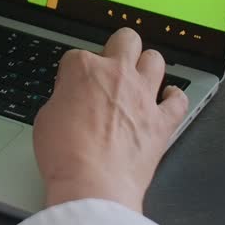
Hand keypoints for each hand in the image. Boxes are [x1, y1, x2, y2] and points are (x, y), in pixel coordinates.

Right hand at [33, 28, 189, 212]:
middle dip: (118, 48)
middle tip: (112, 64)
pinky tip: (168, 100)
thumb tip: (70, 101)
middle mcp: (117, 74)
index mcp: (83, 69)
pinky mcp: (161, 121)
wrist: (92, 185)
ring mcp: (143, 95)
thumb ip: (62, 99)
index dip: (74, 73)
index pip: (77, 56)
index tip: (73, 87)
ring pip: (155, 59)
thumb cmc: (66, 155)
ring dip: (147, 66)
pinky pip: (178, 100)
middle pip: (125, 40)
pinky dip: (174, 98)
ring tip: (140, 78)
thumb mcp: (45, 118)